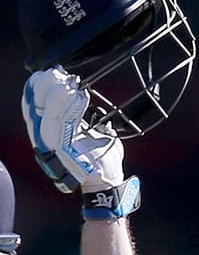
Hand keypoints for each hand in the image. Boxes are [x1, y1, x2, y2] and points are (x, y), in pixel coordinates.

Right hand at [21, 67, 139, 218]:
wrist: (108, 182)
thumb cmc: (100, 158)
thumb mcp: (92, 133)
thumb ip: (84, 118)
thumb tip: (83, 96)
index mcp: (49, 134)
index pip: (35, 107)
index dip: (37, 88)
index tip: (49, 72)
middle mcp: (44, 140)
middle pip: (35, 109)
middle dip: (44, 87)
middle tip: (58, 72)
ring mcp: (51, 147)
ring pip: (47, 115)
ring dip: (58, 95)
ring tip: (70, 81)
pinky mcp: (63, 152)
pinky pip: (63, 125)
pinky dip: (71, 108)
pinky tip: (79, 96)